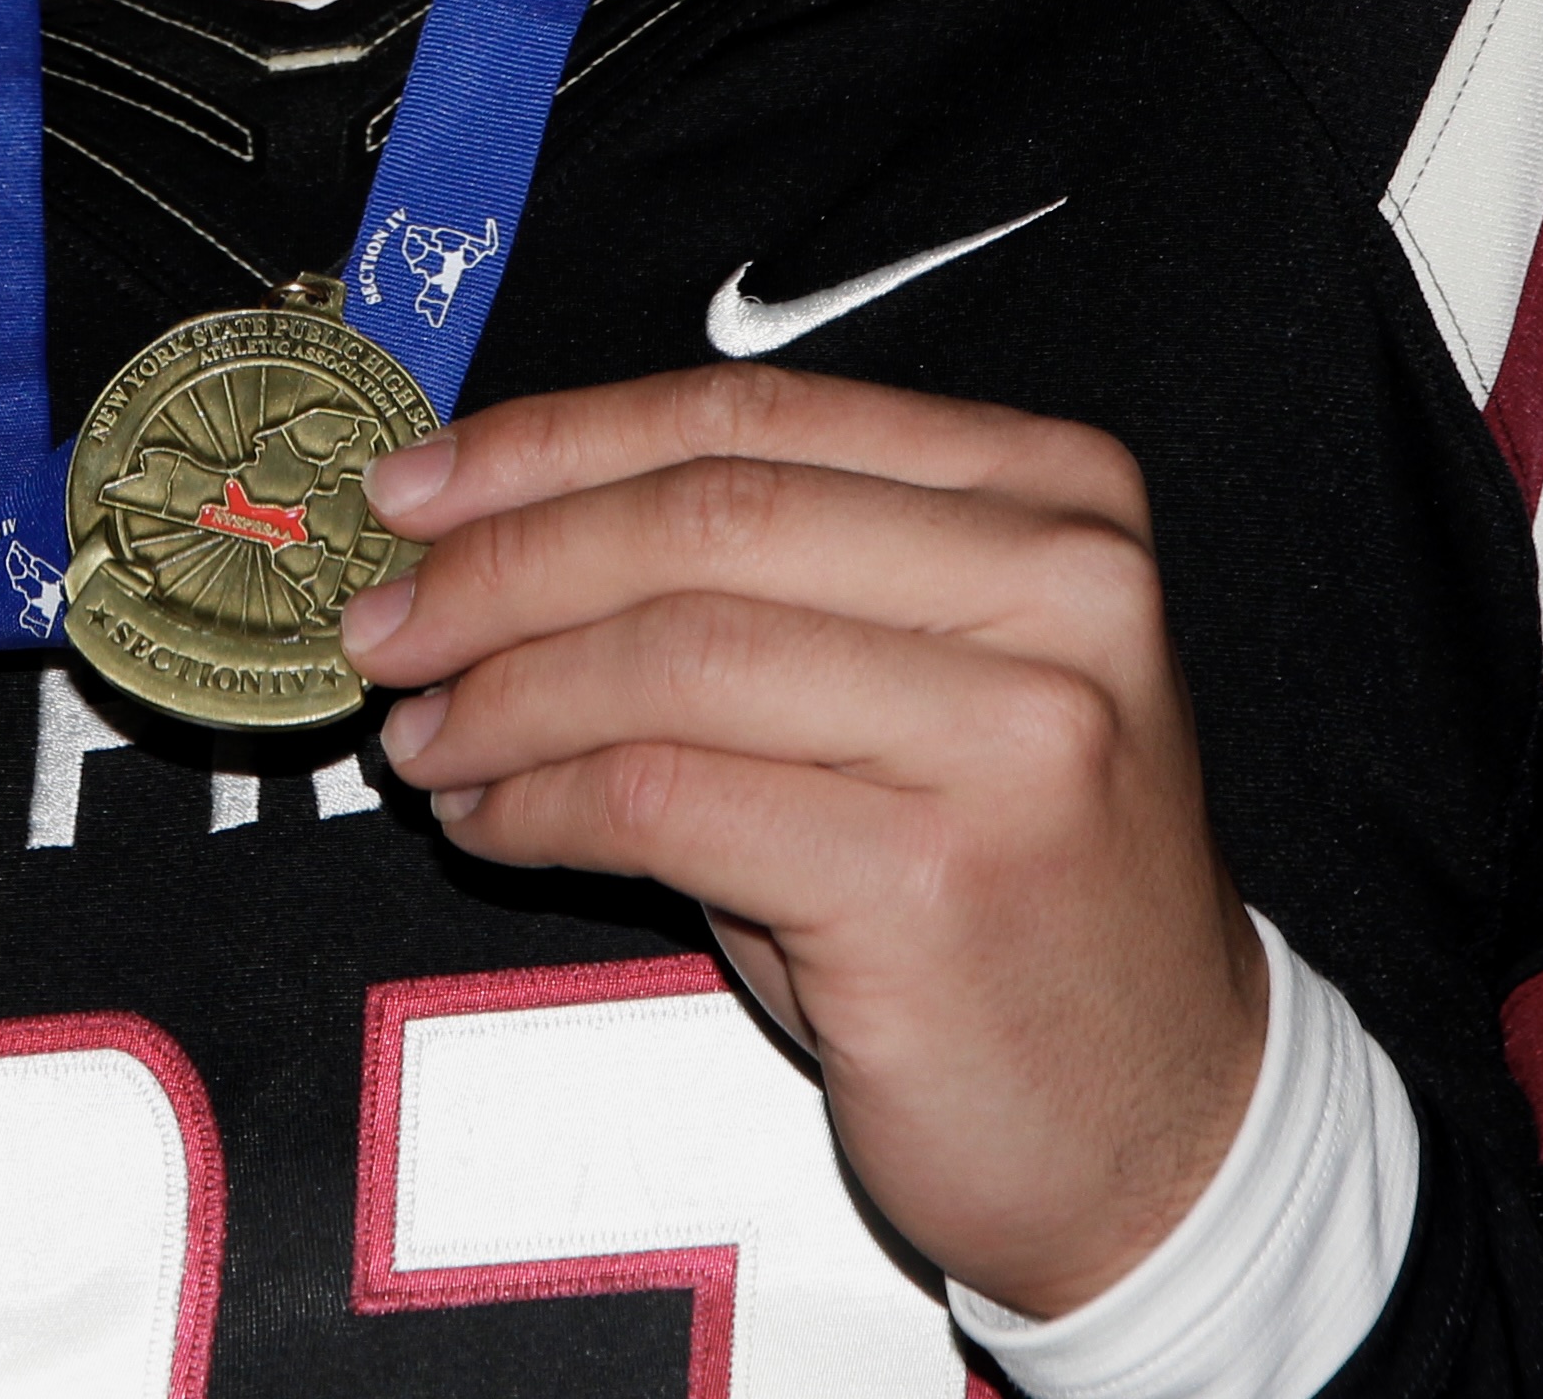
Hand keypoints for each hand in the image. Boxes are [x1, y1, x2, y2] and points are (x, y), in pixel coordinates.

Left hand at [343, 365, 1264, 1318]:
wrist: (1158, 1126)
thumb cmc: (1001, 894)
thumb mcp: (916, 691)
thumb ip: (754, 586)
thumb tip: (487, 535)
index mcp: (1053, 496)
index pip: (751, 416)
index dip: (554, 442)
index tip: (416, 487)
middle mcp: (1057, 591)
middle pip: (703, 519)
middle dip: (502, 565)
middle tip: (383, 619)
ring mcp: (1013, 736)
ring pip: (673, 654)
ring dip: (503, 692)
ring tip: (422, 735)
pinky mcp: (934, 883)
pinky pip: (667, 800)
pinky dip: (541, 800)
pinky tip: (490, 818)